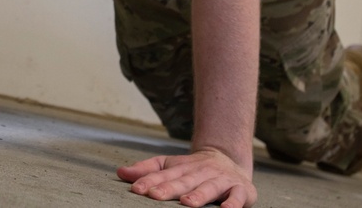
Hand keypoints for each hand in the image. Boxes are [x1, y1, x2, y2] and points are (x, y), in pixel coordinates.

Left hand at [117, 148, 256, 207]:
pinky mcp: (240, 189)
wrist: (227, 158)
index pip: (163, 174)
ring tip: (186, 203)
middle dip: (169, 189)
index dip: (149, 181)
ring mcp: (220, 180)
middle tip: (155, 196)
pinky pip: (237, 196)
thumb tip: (120, 172)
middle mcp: (200, 172)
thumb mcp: (169, 165)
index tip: (136, 189)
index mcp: (181, 168)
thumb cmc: (193, 168)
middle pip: (183, 181)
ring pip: (208, 188)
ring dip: (198, 195)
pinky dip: (233, 203)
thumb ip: (147, 170)